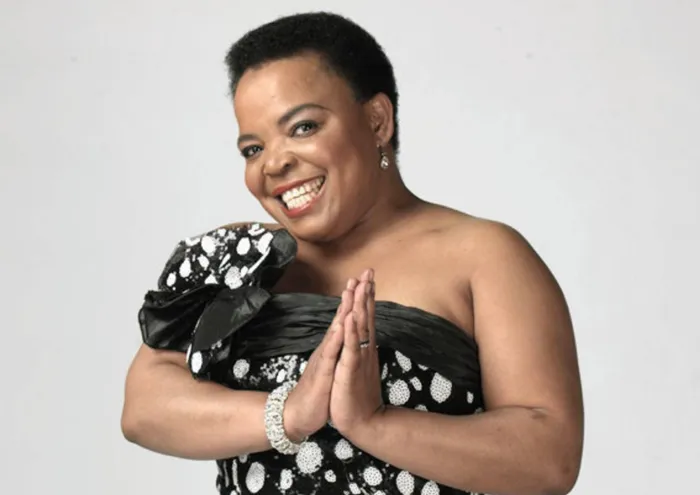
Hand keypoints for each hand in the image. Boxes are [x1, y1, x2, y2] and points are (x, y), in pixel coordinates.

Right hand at [283, 288, 352, 441]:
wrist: (298, 414)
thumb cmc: (318, 391)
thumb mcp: (332, 368)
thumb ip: (338, 351)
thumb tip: (345, 337)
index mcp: (334, 347)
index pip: (346, 318)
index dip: (356, 299)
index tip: (366, 280)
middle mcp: (328, 347)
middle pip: (342, 316)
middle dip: (352, 295)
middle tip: (362, 273)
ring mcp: (324, 357)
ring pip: (336, 329)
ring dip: (344, 309)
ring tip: (351, 290)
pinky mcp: (322, 372)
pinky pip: (330, 352)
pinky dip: (337, 337)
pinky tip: (342, 324)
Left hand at [330, 269, 384, 439]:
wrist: (361, 421)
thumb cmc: (356, 393)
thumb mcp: (357, 366)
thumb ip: (361, 348)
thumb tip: (366, 334)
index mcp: (363, 347)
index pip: (365, 317)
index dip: (366, 296)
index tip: (368, 276)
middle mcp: (364, 349)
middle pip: (365, 315)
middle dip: (366, 292)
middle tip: (368, 270)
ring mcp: (358, 358)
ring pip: (360, 327)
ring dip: (359, 305)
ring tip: (360, 284)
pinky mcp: (351, 370)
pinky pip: (351, 347)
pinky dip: (351, 331)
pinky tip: (350, 316)